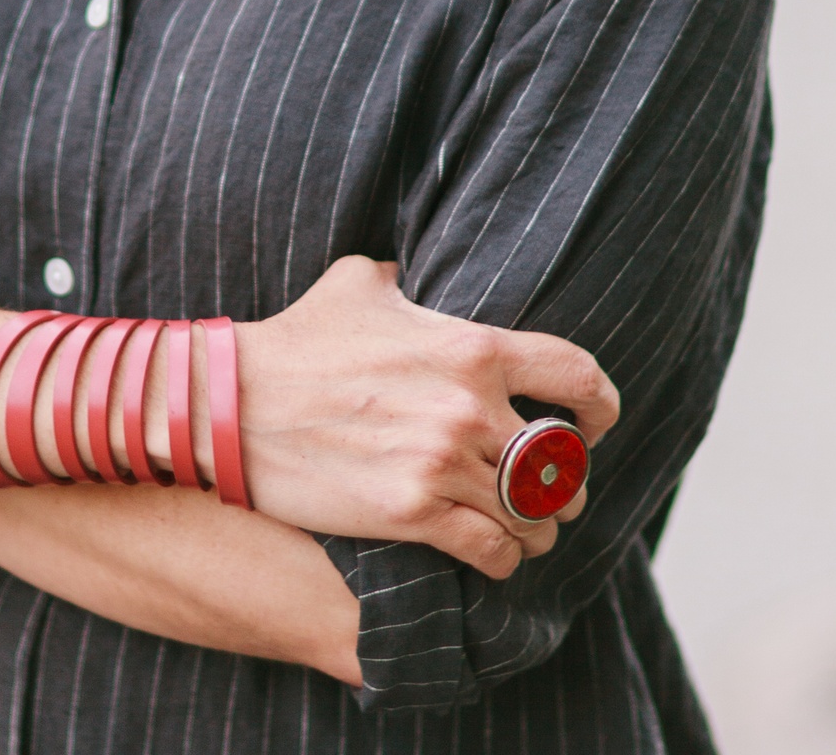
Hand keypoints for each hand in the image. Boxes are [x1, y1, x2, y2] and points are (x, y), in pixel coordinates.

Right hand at [236, 256, 617, 580]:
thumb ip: (409, 282)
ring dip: (536, 527)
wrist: (235, 401)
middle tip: (548, 489)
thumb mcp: (361, 283)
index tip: (596, 424)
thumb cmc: (298, 339)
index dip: (601, 408)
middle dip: (563, 482)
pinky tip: (494, 555)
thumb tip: (418, 276)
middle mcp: (470, 406)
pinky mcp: (413, 514)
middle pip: (562, 463)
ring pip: (533, 515)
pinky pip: (494, 553)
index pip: (578, 377)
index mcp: (473, 347)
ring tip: (525, 529)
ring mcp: (443, 463)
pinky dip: (504, 560)